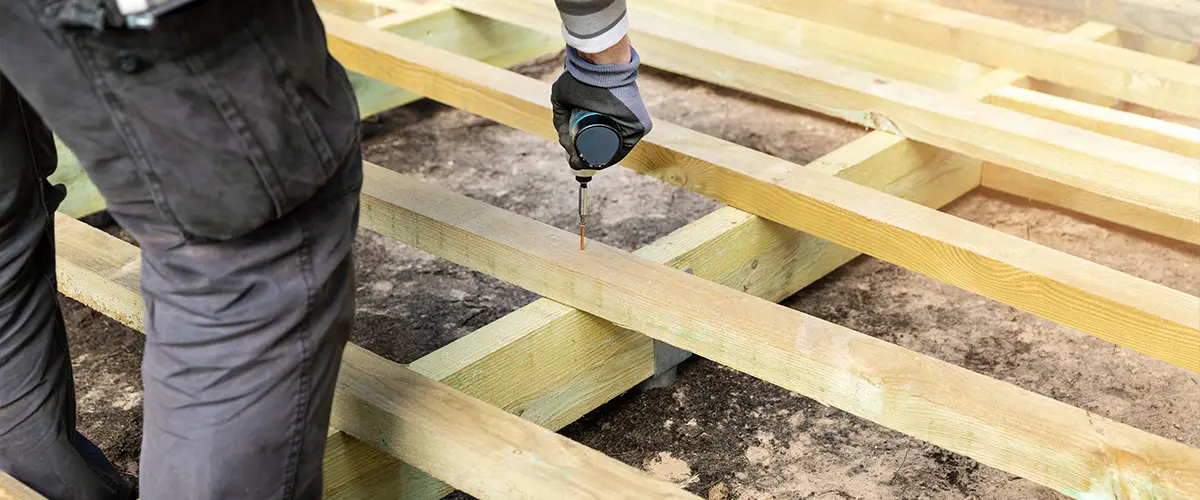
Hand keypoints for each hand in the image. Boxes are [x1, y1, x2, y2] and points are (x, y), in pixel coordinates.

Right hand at [551, 37, 652, 174]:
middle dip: (586, 159)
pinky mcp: (640, 126)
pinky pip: (623, 148)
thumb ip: (560, 118)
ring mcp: (633, 124)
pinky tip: (594, 163)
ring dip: (595, 161)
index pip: (597, 140)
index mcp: (608, 115)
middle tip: (574, 161)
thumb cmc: (580, 76)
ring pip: (611, 149)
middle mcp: (622, 121)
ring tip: (580, 162)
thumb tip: (564, 142)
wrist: (599, 66)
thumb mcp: (563, 98)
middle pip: (603, 148)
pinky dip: (609, 158)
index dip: (582, 152)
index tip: (572, 156)